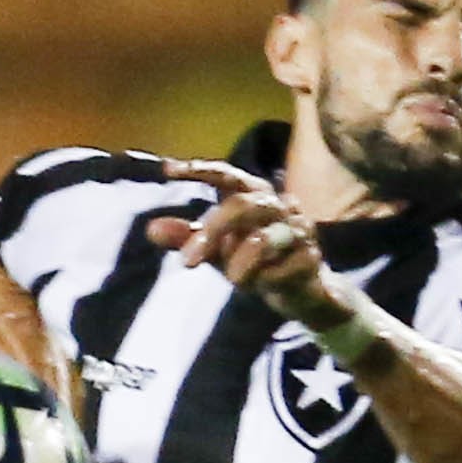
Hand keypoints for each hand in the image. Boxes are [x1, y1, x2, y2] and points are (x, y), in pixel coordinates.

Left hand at [145, 159, 354, 331]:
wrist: (300, 293)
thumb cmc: (256, 264)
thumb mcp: (216, 251)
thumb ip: (188, 238)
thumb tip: (151, 228)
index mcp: (254, 196)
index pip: (228, 175)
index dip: (200, 170)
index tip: (167, 169)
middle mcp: (278, 205)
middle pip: (243, 204)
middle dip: (213, 231)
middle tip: (187, 262)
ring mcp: (298, 229)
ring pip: (265, 238)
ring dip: (240, 262)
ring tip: (234, 281)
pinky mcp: (310, 257)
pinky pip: (282, 268)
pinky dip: (265, 280)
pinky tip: (264, 286)